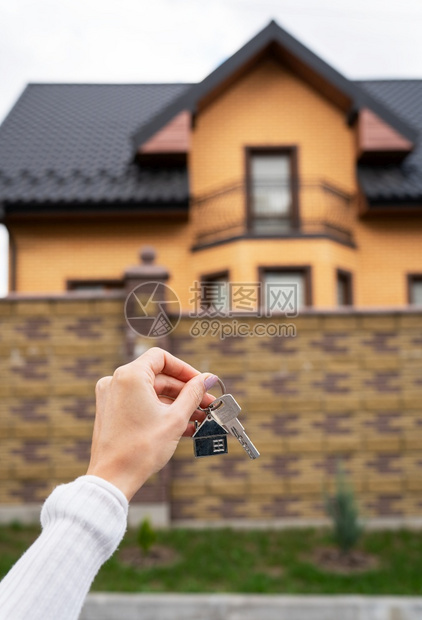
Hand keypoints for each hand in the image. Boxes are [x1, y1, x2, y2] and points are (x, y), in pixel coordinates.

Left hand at [86, 347, 218, 500]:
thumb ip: (193, 394)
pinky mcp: (111, 412)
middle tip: (206, 403)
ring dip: (176, 403)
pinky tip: (183, 425)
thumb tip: (207, 379)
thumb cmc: (141, 448)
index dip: (185, 369)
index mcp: (129, 376)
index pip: (162, 358)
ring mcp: (112, 397)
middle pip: (158, 376)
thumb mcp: (175, 418)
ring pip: (151, 392)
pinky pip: (141, 403)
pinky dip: (160, 411)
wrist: (113, 479)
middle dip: (185, 391)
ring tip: (199, 418)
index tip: (201, 383)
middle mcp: (116, 381)